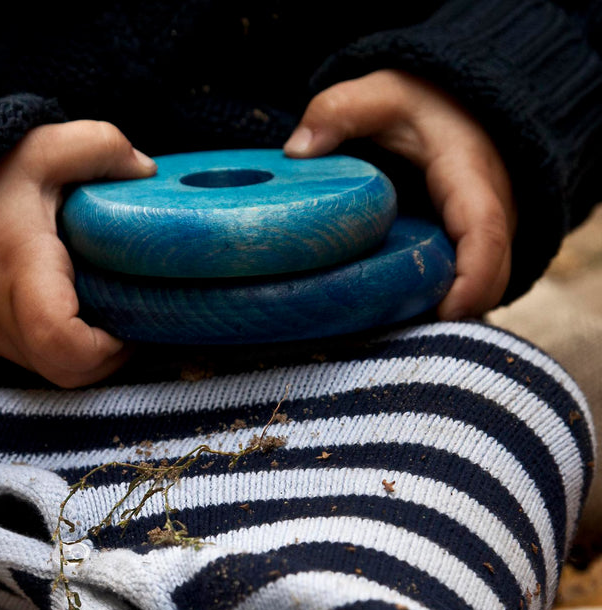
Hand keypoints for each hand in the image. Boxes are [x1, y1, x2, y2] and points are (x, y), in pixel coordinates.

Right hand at [0, 121, 155, 386]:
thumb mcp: (43, 148)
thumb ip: (100, 147)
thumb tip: (147, 174)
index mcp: (19, 270)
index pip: (59, 337)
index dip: (105, 344)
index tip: (131, 312)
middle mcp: (1, 317)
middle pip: (69, 373)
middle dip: (113, 355)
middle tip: (137, 312)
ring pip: (59, 376)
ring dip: (95, 356)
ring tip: (115, 310)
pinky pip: (43, 364)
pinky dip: (72, 351)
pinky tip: (87, 313)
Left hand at [284, 70, 515, 319]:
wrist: (458, 106)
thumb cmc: (419, 104)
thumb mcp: (380, 94)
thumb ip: (339, 111)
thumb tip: (296, 151)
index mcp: (470, 176)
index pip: (486, 231)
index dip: (473, 277)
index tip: (445, 312)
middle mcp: (494, 212)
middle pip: (492, 277)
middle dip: (456, 314)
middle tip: (395, 336)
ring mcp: (487, 237)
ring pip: (483, 292)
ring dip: (444, 318)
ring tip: (387, 334)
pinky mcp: (471, 253)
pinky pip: (466, 291)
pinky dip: (437, 309)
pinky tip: (391, 321)